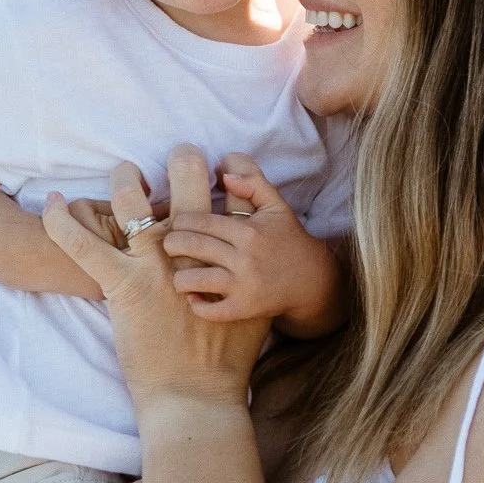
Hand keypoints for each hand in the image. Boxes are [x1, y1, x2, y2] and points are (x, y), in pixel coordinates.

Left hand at [44, 146, 271, 415]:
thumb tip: (244, 258)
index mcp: (228, 253)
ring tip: (125, 174)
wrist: (196, 396)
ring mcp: (155, 264)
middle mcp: (192, 249)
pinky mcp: (122, 285)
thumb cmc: (226, 360)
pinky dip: (62, 221)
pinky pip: (83, 244)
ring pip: (132, 200)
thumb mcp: (254, 311)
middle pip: (188, 180)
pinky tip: (54, 204)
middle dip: (185, 159)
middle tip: (181, 154)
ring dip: (125, 178)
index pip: (228, 195)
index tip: (216, 171)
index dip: (223, 176)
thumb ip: (247, 276)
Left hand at [161, 153, 343, 336]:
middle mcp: (243, 257)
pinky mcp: (244, 309)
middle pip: (191, 246)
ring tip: (180, 272)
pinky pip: (209, 310)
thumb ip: (252, 183)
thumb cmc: (288, 239)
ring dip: (179, 277)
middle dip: (172, 245)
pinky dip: (197, 305)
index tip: (178, 226)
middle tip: (170, 246)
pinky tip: (195, 297)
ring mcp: (243, 285)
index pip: (198, 221)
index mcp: (247, 230)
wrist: (313, 280)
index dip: (181, 222)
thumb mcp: (276, 206)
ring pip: (193, 280)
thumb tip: (224, 172)